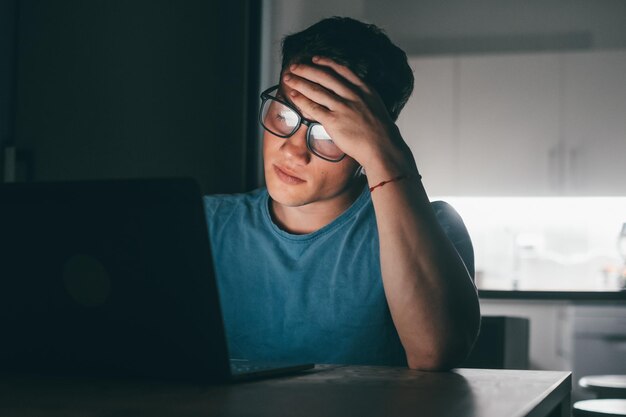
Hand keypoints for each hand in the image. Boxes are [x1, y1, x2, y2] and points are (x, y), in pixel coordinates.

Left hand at [282, 56, 413, 173]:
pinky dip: (302, 100)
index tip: (314, 59)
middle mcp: (352, 95)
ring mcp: (342, 107)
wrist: (382, 147)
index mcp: (364, 89)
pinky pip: (313, 107)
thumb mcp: (375, 105)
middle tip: (294, 66)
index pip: (341, 70)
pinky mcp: (334, 121)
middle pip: (324, 76)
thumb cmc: (380, 132)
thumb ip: (362, 97)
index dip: (325, 62)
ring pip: (316, 90)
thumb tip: (350, 93)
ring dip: (300, 82)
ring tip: (288, 78)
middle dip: (306, 69)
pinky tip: (293, 95)